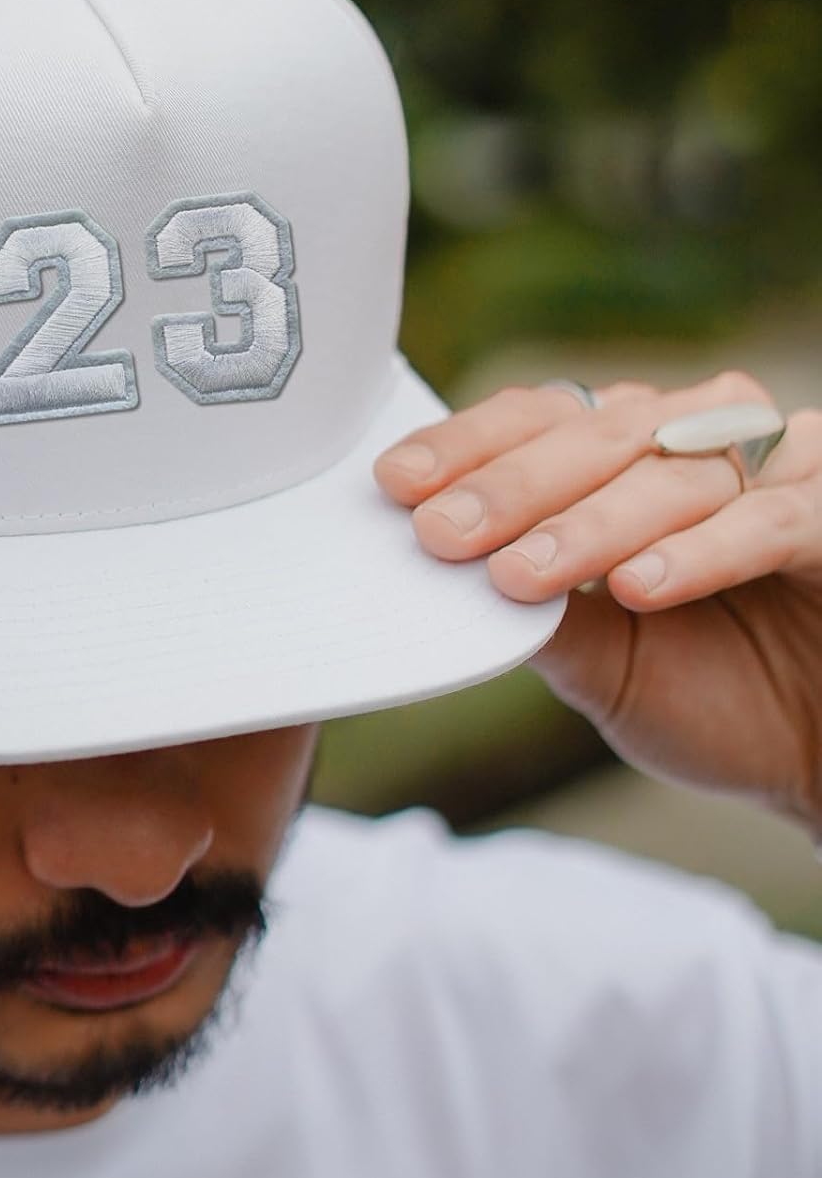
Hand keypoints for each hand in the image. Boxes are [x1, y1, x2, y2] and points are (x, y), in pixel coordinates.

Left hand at [374, 374, 821, 829]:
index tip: (397, 485)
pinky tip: (637, 588)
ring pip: (673, 471)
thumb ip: (538, 611)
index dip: (467, 446)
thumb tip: (439, 576)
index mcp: (628, 457)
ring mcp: (777, 470)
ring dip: (589, 523)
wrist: (820, 757)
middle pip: (596, 433)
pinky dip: (701, 550)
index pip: (538, 420)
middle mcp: (698, 442)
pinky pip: (771, 518)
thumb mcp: (601, 660)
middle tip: (443, 532)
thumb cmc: (712, 692)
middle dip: (510, 486)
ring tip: (523, 574)